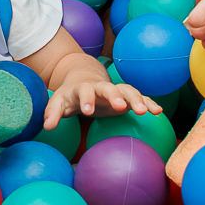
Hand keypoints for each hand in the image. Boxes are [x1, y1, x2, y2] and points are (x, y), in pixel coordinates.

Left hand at [43, 78, 162, 129]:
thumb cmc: (70, 95)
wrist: (83, 79)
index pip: (84, 91)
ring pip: (128, 91)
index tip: (88, 111)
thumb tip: (47, 126)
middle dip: (115, 96)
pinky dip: (149, 103)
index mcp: (83, 88)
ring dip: (136, 99)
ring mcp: (115, 90)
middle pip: (109, 88)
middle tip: (120, 106)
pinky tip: (157, 112)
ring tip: (143, 111)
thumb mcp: (59, 102)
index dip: (86, 100)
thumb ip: (53, 113)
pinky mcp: (126, 97)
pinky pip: (140, 98)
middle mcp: (101, 87)